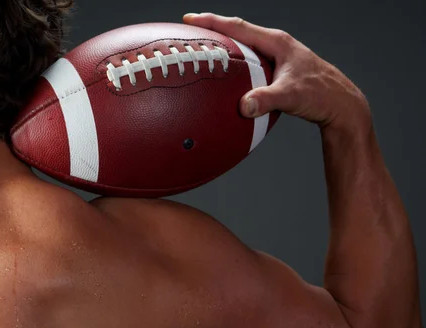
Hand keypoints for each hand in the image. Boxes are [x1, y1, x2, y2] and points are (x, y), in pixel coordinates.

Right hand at [183, 13, 372, 133]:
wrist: (341, 105)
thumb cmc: (321, 95)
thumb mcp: (291, 96)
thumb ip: (266, 100)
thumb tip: (244, 106)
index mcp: (277, 43)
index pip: (239, 27)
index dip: (213, 21)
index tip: (190, 18)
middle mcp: (276, 45)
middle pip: (238, 32)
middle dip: (214, 29)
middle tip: (190, 31)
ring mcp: (277, 57)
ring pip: (244, 47)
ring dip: (224, 47)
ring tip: (203, 51)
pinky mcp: (278, 70)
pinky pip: (250, 63)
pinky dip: (234, 65)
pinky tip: (226, 78)